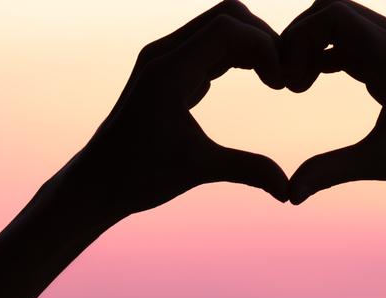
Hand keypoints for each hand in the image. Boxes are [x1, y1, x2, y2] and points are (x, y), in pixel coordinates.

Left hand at [56, 1, 291, 216]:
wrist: (97, 183)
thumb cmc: (138, 176)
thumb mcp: (197, 170)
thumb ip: (247, 170)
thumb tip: (288, 191)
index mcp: (168, 71)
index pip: (227, 28)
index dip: (264, 47)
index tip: (281, 84)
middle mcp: (164, 55)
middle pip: (226, 16)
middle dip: (262, 39)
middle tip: (284, 76)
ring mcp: (164, 59)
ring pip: (219, 27)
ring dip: (252, 46)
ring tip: (276, 79)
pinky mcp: (168, 71)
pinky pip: (209, 46)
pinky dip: (237, 56)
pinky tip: (258, 80)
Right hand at [279, 0, 385, 204]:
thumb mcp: (383, 164)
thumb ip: (331, 171)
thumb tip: (290, 195)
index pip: (334, 14)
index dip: (299, 38)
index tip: (286, 80)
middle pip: (335, 11)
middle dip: (302, 39)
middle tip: (285, 81)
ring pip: (346, 27)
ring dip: (314, 48)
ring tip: (295, 87)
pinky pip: (358, 46)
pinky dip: (330, 58)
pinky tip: (311, 85)